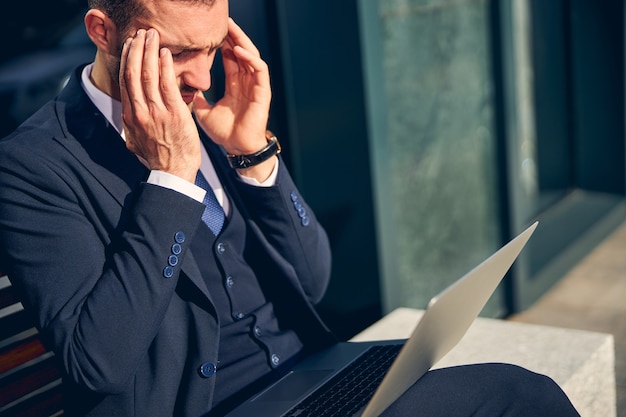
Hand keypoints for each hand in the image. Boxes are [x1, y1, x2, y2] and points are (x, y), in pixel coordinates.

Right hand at [119, 28, 200, 182]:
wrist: (173, 173)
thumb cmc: (158, 159)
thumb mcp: (136, 142)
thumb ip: (131, 126)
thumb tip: (128, 115)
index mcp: (130, 117)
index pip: (125, 81)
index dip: (127, 60)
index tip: (131, 46)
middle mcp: (140, 111)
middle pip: (133, 72)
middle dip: (136, 49)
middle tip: (141, 34)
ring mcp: (156, 112)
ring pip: (148, 74)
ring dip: (149, 51)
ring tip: (152, 36)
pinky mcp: (174, 113)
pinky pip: (167, 84)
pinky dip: (165, 66)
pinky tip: (165, 53)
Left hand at [192, 18, 271, 157]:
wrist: (236, 148)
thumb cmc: (223, 133)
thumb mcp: (203, 111)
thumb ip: (196, 98)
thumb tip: (180, 90)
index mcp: (235, 84)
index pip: (229, 57)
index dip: (221, 43)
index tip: (208, 31)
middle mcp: (246, 82)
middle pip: (241, 51)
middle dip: (232, 35)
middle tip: (220, 21)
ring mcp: (256, 86)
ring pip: (251, 55)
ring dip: (242, 40)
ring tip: (230, 28)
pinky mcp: (263, 92)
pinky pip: (260, 69)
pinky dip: (250, 58)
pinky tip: (238, 49)